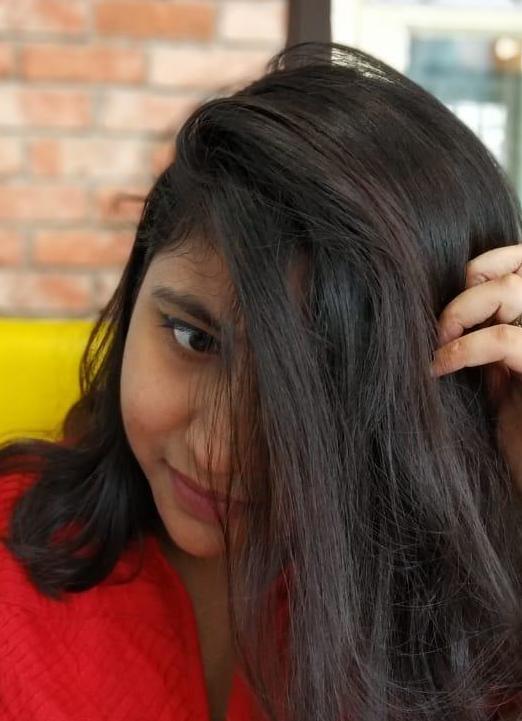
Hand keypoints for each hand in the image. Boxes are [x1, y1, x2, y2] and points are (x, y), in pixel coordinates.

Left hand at [431, 245, 521, 491]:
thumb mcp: (500, 374)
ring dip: (462, 312)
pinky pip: (503, 339)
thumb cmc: (517, 433)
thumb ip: (487, 335)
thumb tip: (445, 307)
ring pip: (511, 291)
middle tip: (440, 327)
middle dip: (468, 287)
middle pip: (517, 268)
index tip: (449, 293)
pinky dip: (462, 348)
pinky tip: (440, 368)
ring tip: (438, 344)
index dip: (484, 263)